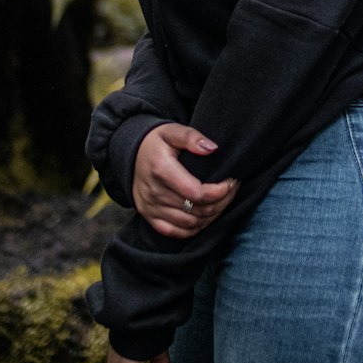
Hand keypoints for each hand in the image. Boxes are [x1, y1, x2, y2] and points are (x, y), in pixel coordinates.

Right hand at [133, 123, 238, 237]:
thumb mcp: (172, 131)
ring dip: (211, 216)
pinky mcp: (148, 216)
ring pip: (189, 224)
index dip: (219, 192)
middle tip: (232, 190)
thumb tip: (212, 148)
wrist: (130, 153)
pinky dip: (193, 229)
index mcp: (161, 169)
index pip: (196, 193)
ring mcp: (150, 207)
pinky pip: (174, 232)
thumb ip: (191, 137)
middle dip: (221, 202)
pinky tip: (204, 216)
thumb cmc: (156, 142)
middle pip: (196, 210)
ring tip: (222, 201)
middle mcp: (154, 192)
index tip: (231, 182)